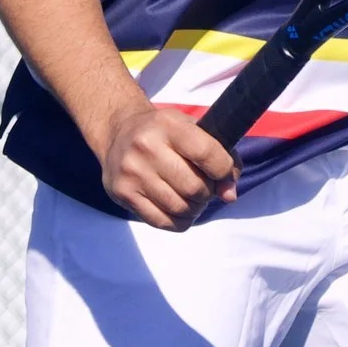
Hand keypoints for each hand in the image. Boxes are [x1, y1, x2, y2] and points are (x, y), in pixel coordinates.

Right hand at [97, 97, 238, 230]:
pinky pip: (162, 222)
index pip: (207, 154)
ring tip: (192, 198)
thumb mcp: (192, 129)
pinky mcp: (123, 193)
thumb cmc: (164, 133)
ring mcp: (132, 172)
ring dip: (194, 208)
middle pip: (194, 187)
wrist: (118, 134)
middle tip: (204, 188)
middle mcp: (147, 146)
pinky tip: (179, 210)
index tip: (224, 175)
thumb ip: (220, 156)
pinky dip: (179, 221)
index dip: (224, 170)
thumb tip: (229, 194)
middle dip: (207, 193)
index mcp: (168, 124)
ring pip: (180, 208)